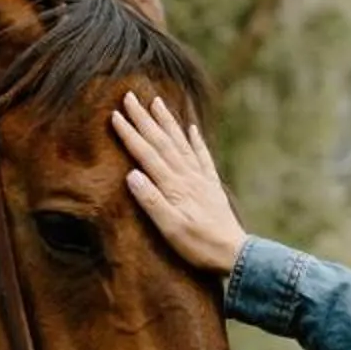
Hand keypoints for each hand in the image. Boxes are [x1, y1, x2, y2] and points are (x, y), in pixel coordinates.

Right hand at [112, 91, 246, 275]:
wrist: (234, 253)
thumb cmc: (199, 245)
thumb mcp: (171, 229)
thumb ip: (152, 202)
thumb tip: (132, 175)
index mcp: (174, 186)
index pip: (146, 155)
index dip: (130, 134)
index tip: (116, 114)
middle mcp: (187, 176)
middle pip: (162, 142)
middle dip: (144, 119)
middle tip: (130, 96)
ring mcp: (201, 178)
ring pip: (181, 143)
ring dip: (167, 122)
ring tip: (157, 102)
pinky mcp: (212, 185)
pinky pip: (202, 156)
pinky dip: (196, 140)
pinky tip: (192, 128)